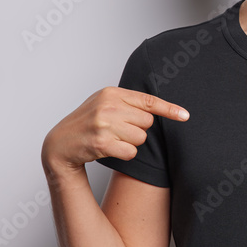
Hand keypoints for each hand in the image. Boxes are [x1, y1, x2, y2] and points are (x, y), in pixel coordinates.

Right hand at [41, 86, 188, 177]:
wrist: (60, 144)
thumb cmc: (87, 123)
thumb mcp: (104, 103)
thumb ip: (128, 103)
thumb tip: (157, 109)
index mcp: (111, 93)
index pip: (148, 101)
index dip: (170, 109)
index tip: (185, 115)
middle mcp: (108, 106)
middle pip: (147, 122)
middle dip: (138, 129)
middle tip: (119, 130)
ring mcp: (104, 124)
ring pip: (141, 138)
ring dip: (131, 143)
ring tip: (112, 139)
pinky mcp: (102, 143)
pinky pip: (132, 152)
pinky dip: (125, 154)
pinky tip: (109, 149)